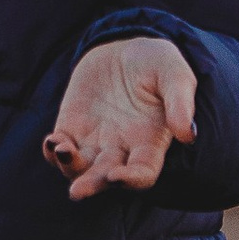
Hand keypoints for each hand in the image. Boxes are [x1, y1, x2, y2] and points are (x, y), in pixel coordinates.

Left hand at [44, 36, 196, 201]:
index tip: (117, 176)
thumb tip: (187, 135)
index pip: (143, 172)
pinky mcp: (71, 127)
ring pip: (79, 168)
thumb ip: (180, 102)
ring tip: (62, 150)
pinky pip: (59, 147)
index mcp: (150, 142)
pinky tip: (51, 142)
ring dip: (69, 167)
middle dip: (92, 185)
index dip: (131, 179)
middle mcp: (121, 149)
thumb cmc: (157, 64)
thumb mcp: (174, 74)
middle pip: (105, 178)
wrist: (125, 49)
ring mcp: (94, 141)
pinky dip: (52, 150)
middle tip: (78, 190)